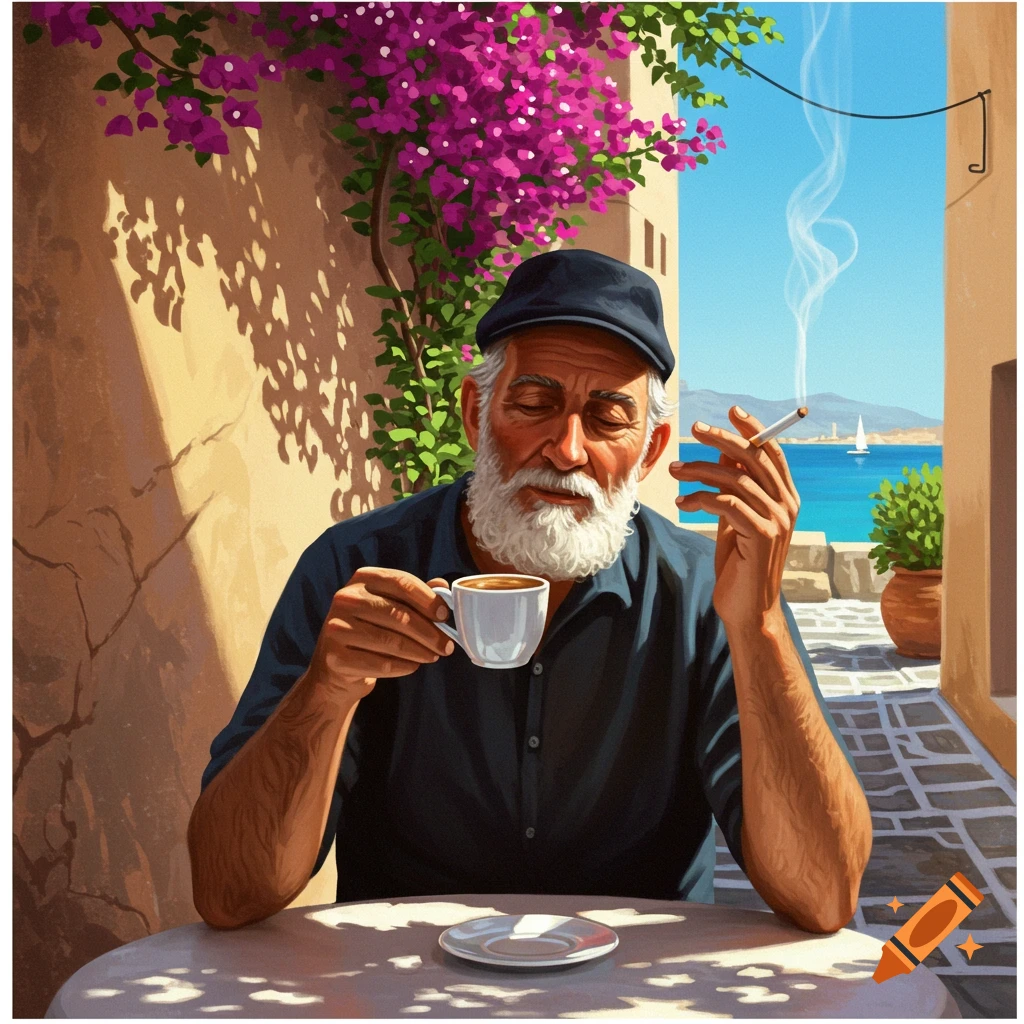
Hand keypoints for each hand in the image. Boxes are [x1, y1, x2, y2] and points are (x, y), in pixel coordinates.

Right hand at [308, 567, 454, 698]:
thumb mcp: (391, 606)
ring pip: (391, 641)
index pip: (401, 582)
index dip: (428, 599)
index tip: (445, 616)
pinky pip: (380, 664)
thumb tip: (442, 586)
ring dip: (420, 651)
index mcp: (362, 579)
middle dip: (429, 632)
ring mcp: (336, 628)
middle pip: (399, 614)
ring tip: (434, 656)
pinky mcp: (336, 657)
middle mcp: (346, 599)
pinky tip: (413, 666)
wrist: (336, 668)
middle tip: (447, 646)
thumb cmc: (371, 630)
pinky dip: (403, 667)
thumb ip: (415, 595)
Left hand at [669, 407, 800, 629]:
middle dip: (723, 439)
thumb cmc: (740, 562)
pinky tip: (683, 503)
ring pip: (736, 479)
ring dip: (700, 470)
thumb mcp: (737, 517)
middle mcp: (788, 505)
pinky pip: (727, 503)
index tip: (731, 412)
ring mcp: (778, 520)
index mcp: (787, 497)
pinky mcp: (761, 535)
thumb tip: (725, 454)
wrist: (747, 607)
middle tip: (694, 430)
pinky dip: (701, 498)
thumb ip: (736, 487)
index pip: (772, 452)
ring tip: (674, 470)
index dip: (753, 429)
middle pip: (755, 458)